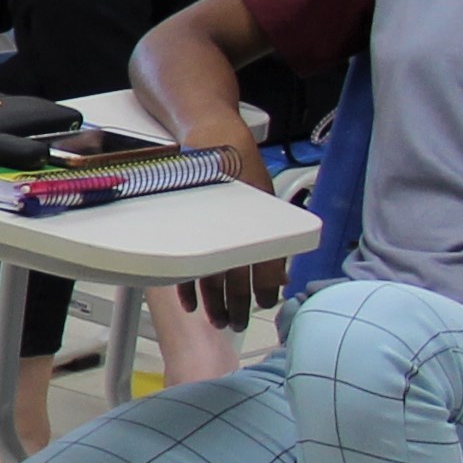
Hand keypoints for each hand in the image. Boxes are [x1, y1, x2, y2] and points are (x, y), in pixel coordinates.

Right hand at [197, 135, 293, 329]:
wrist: (209, 139)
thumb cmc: (240, 165)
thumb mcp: (265, 198)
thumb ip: (272, 236)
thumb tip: (279, 274)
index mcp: (257, 224)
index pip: (264, 268)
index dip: (265, 291)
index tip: (266, 304)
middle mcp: (232, 230)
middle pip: (234, 280)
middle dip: (237, 306)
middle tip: (238, 324)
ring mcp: (207, 231)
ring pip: (209, 279)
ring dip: (214, 304)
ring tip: (218, 320)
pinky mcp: (185, 229)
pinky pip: (183, 266)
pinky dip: (188, 289)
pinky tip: (193, 304)